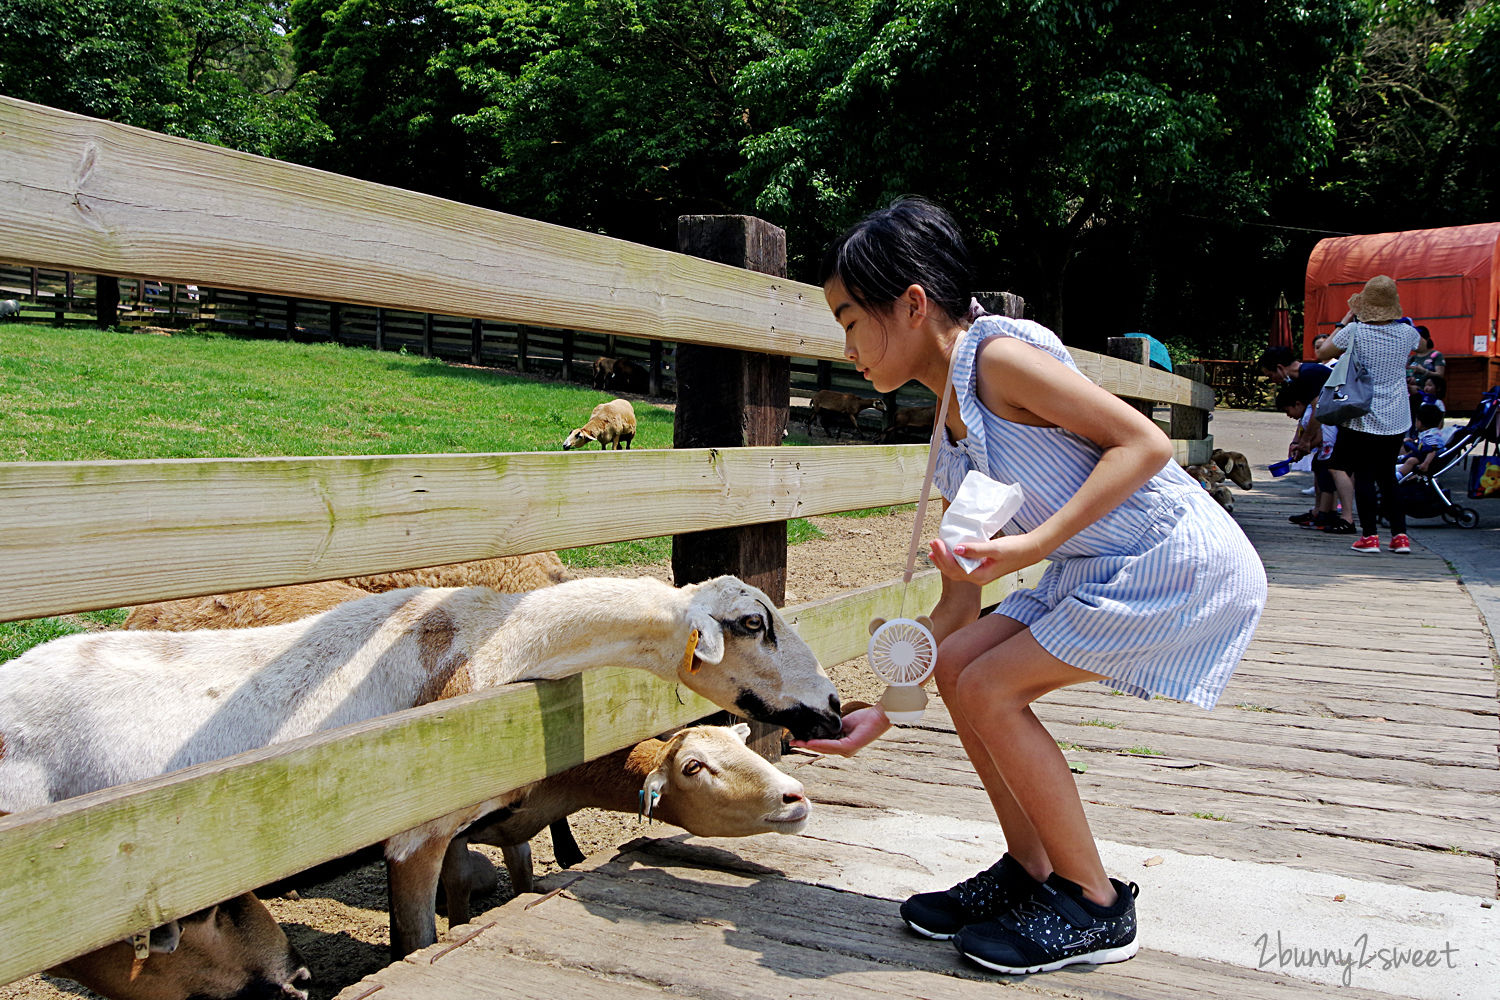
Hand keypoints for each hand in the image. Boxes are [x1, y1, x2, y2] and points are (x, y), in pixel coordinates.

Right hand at [787, 705, 890, 756]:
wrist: (879, 716)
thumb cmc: (865, 718)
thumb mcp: (844, 723)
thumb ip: (833, 727)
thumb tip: (820, 726)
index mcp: (842, 746)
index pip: (823, 746)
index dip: (809, 743)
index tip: (796, 740)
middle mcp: (844, 751)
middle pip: (821, 749)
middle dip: (806, 745)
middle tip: (792, 743)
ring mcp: (847, 750)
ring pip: (824, 748)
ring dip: (810, 745)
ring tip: (797, 742)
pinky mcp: (849, 746)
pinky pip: (831, 745)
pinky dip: (820, 743)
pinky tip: (810, 741)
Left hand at [928, 534, 1042, 584]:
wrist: (1030, 551)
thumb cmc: (1015, 550)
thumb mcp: (995, 548)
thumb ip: (976, 550)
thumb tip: (956, 549)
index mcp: (979, 576)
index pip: (954, 569)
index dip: (943, 556)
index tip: (937, 542)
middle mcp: (977, 577)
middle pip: (952, 571)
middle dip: (940, 557)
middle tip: (933, 541)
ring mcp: (979, 573)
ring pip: (955, 569)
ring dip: (944, 558)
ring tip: (934, 547)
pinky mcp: (981, 566)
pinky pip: (961, 565)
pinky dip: (952, 558)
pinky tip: (948, 550)